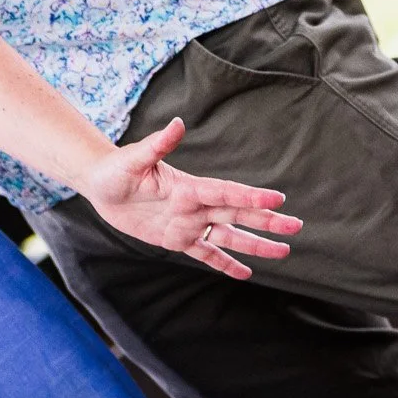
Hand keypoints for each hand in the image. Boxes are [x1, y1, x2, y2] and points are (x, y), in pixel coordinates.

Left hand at [78, 118, 302, 279]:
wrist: (102, 185)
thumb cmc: (116, 168)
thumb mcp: (134, 158)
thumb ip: (157, 145)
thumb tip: (176, 123)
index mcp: (188, 186)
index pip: (226, 191)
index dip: (251, 195)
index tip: (278, 199)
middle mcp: (194, 205)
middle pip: (237, 213)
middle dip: (266, 220)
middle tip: (295, 226)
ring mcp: (188, 222)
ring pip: (229, 235)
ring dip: (254, 244)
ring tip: (283, 251)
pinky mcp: (177, 238)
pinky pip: (206, 253)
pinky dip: (225, 263)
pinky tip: (245, 273)